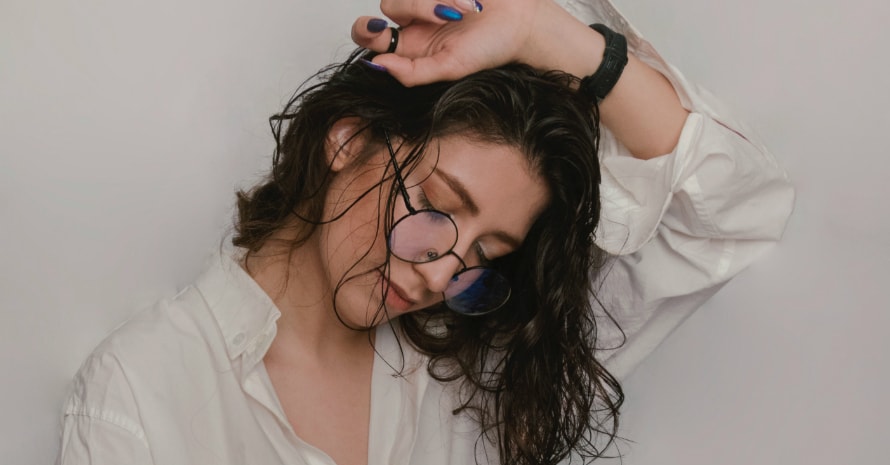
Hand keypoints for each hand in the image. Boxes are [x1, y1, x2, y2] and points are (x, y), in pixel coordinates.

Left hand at [351, 0, 577, 85]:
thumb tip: (377, 65)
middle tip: (442, 16)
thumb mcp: (450, 68)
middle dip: (412, 8)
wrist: (524, 21)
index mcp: (411, 45)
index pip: (371, 35)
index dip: (367, 30)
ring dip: (433, 0)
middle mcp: (415, 19)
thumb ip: (412, 73)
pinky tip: (468, 1)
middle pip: (388, 5)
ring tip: (464, 10)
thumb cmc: (491, 48)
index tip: (381, 30)